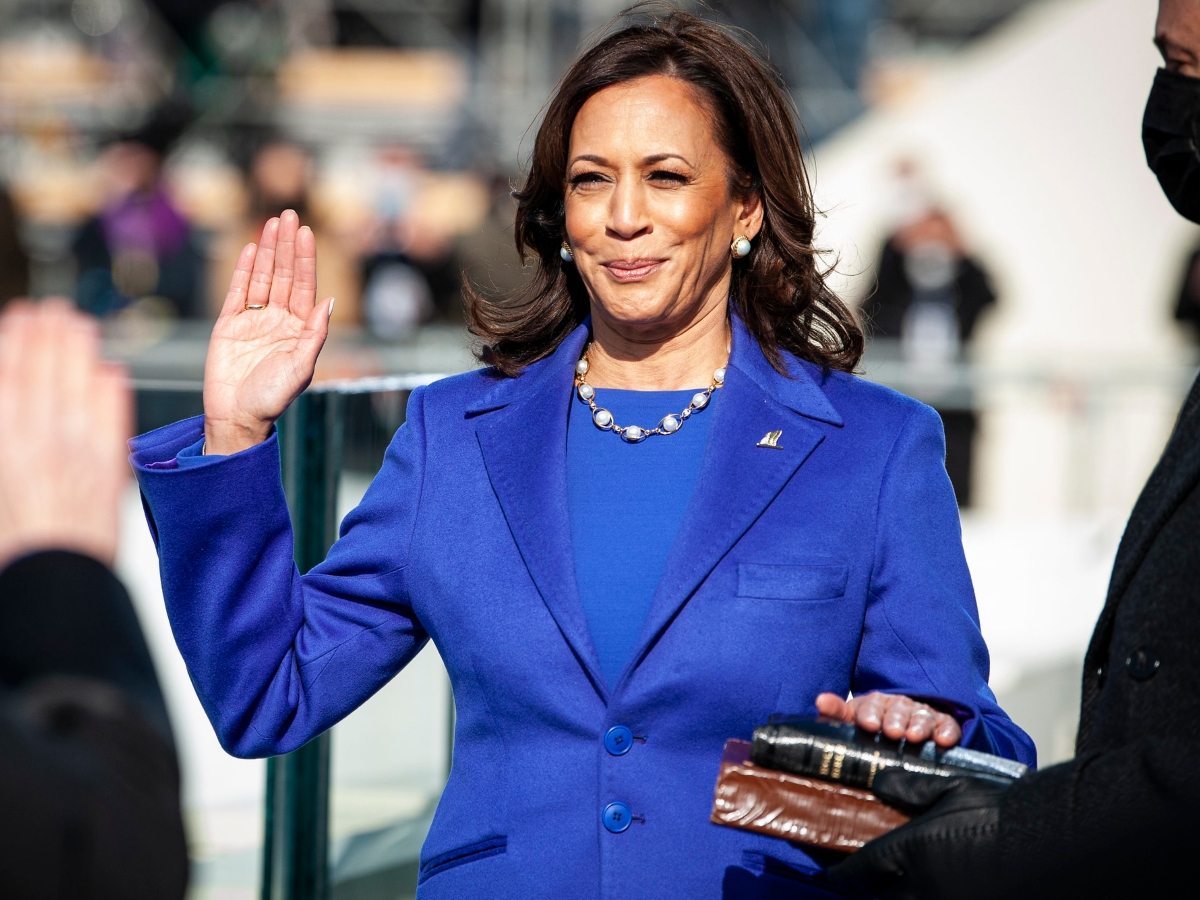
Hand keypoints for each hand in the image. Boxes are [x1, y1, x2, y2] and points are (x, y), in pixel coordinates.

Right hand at [0, 298, 131, 568]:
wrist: (53, 579)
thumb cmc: (16, 538)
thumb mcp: (1, 482)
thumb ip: (9, 432)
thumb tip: (15, 400)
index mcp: (3, 439)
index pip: (10, 376)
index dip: (17, 342)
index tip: (22, 317)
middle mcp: (40, 437)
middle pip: (45, 371)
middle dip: (49, 335)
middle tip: (54, 310)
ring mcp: (78, 450)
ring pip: (79, 384)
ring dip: (79, 351)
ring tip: (78, 324)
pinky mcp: (109, 468)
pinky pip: (112, 418)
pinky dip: (110, 391)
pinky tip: (111, 372)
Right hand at [203, 209, 333, 453]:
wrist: (237, 416)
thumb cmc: (273, 398)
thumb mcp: (301, 367)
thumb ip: (314, 335)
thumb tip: (328, 302)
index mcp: (298, 329)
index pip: (304, 286)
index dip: (305, 259)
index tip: (307, 232)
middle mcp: (278, 320)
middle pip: (284, 275)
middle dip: (287, 245)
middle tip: (289, 214)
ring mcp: (253, 320)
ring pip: (262, 278)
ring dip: (267, 250)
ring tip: (272, 222)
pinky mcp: (228, 324)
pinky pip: (238, 292)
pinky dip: (244, 270)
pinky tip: (252, 249)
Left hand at [816, 691, 961, 746]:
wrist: (902, 731)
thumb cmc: (871, 727)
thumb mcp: (851, 720)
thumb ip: (835, 713)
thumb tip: (820, 701)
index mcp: (875, 704)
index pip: (871, 705)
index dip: (869, 714)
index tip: (868, 724)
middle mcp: (899, 706)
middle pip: (898, 710)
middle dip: (895, 720)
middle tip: (893, 732)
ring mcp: (922, 714)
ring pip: (922, 717)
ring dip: (919, 726)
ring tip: (914, 737)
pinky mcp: (943, 724)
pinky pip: (947, 725)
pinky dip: (946, 731)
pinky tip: (944, 741)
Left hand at [824, 768, 1009, 899]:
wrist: (1056, 844)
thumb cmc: (1002, 815)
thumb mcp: (950, 788)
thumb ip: (907, 788)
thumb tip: (879, 784)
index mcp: (907, 855)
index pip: (854, 872)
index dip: (838, 869)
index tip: (830, 863)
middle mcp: (920, 890)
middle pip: (879, 893)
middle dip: (873, 880)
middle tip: (872, 862)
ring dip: (902, 889)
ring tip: (908, 870)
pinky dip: (929, 894)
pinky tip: (939, 879)